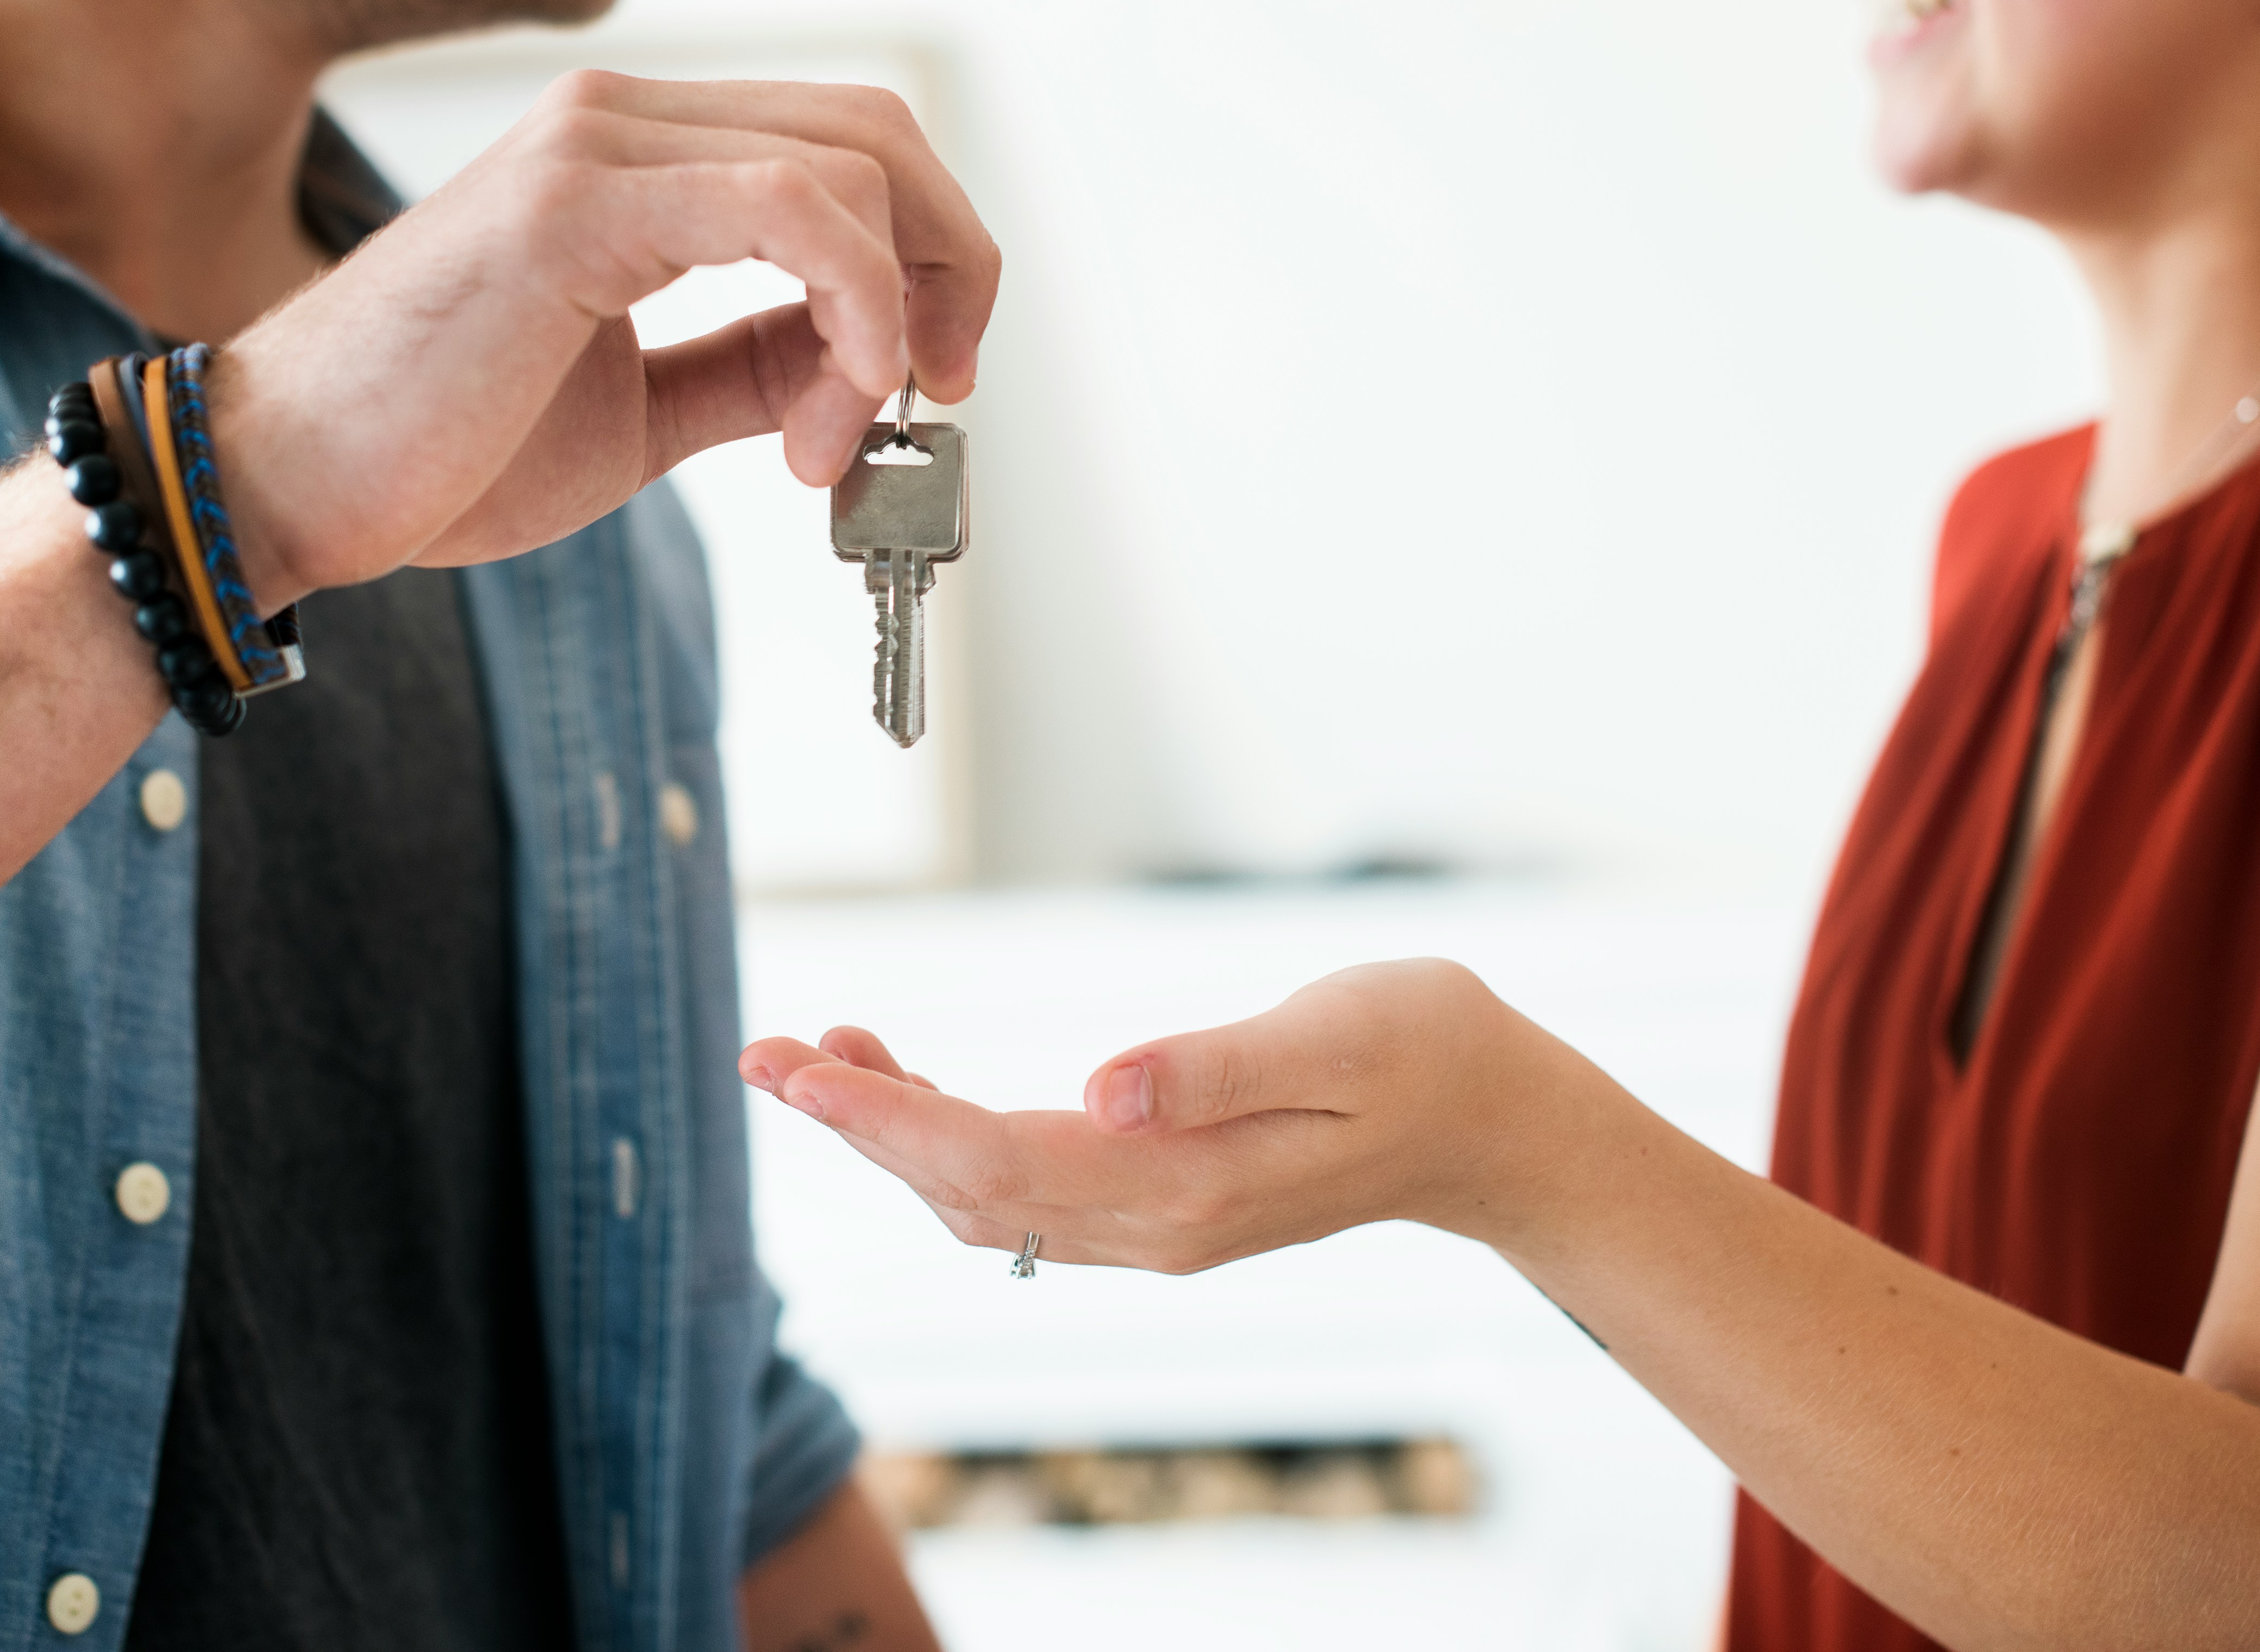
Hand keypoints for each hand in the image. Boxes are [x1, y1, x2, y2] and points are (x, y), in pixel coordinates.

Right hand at [215, 71, 999, 599]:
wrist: (283, 484)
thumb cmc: (436, 450)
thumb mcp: (643, 408)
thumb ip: (749, 363)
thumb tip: (857, 361)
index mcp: (631, 150)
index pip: (843, 144)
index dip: (929, 251)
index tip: (930, 377)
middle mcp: (618, 117)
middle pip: (872, 134)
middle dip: (949, 265)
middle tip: (936, 394)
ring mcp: (594, 146)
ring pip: (845, 166)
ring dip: (890, 319)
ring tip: (832, 442)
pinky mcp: (575, 204)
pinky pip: (787, 211)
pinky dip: (853, 306)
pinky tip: (829, 412)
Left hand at [738, 959, 1568, 1274]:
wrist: (1495, 1123)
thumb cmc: (1425, 1050)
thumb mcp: (1336, 1033)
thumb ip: (1214, 1065)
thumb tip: (1101, 1088)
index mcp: (1187, 1181)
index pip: (997, 1158)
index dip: (889, 1116)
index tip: (804, 1068)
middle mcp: (1155, 1223)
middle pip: (966, 1188)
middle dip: (858, 1123)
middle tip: (764, 1052)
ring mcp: (1156, 1226)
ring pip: (984, 1197)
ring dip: (893, 1133)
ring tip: (817, 1056)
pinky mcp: (1161, 1205)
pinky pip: (1023, 1191)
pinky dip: (948, 1141)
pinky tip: (914, 1087)